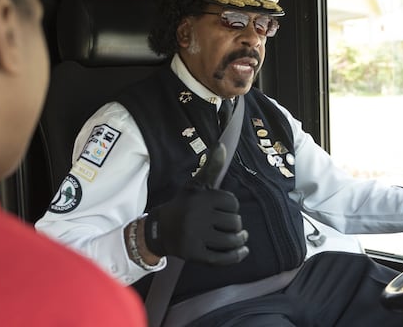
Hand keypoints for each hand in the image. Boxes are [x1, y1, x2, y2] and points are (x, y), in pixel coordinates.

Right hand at [144, 144, 248, 264]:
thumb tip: (222, 145)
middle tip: (230, 225)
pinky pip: (223, 258)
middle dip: (236, 224)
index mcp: (199, 199)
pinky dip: (237, 255)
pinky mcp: (195, 255)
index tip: (224, 209)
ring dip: (240, 240)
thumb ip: (211, 166)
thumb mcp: (195, 185)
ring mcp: (196, 237)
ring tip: (240, 237)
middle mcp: (197, 217)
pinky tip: (243, 250)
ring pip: (231, 240)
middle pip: (234, 223)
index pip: (232, 203)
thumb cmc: (183, 205)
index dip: (232, 207)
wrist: (160, 230)